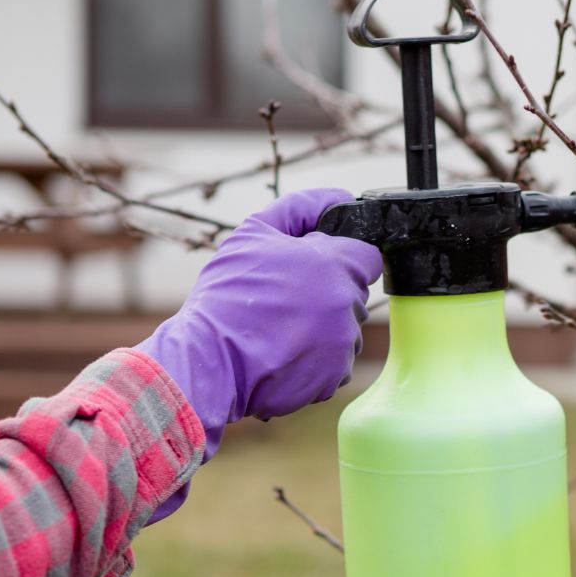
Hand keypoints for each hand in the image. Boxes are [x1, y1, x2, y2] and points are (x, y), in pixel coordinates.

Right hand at [135, 188, 381, 521]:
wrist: (208, 361)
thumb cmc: (227, 295)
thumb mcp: (254, 233)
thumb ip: (301, 207)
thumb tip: (339, 198)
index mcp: (334, 265)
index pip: (367, 256)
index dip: (341, 258)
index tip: (315, 267)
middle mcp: (347, 305)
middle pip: (355, 294)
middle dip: (329, 293)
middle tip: (286, 301)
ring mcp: (343, 345)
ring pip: (346, 329)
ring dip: (323, 327)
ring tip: (279, 330)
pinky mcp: (334, 377)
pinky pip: (335, 363)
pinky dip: (315, 359)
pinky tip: (282, 353)